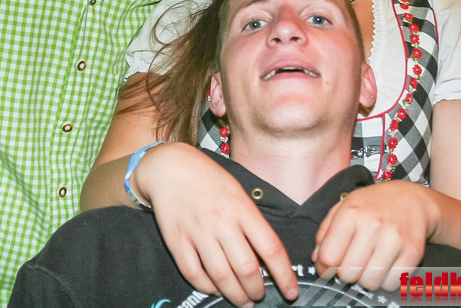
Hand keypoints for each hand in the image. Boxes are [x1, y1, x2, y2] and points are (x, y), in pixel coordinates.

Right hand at [135, 143, 298, 305]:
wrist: (170, 167)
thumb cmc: (208, 178)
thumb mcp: (238, 192)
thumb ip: (252, 221)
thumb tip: (266, 256)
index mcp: (242, 208)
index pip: (271, 248)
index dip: (284, 275)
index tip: (291, 292)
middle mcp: (222, 222)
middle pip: (246, 268)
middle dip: (257, 291)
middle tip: (259, 296)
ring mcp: (198, 232)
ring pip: (221, 276)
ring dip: (235, 295)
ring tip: (242, 301)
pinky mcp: (176, 240)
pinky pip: (193, 273)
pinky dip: (207, 287)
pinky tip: (215, 288)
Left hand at [313, 181, 435, 291]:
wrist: (413, 199)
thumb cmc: (374, 204)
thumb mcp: (344, 206)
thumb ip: (325, 232)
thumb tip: (317, 259)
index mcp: (351, 212)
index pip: (329, 256)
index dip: (324, 268)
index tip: (327, 269)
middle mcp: (373, 225)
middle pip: (348, 273)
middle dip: (347, 272)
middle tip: (352, 262)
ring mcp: (394, 239)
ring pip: (369, 282)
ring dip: (366, 278)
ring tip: (369, 262)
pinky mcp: (413, 252)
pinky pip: (391, 283)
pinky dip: (386, 280)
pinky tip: (386, 264)